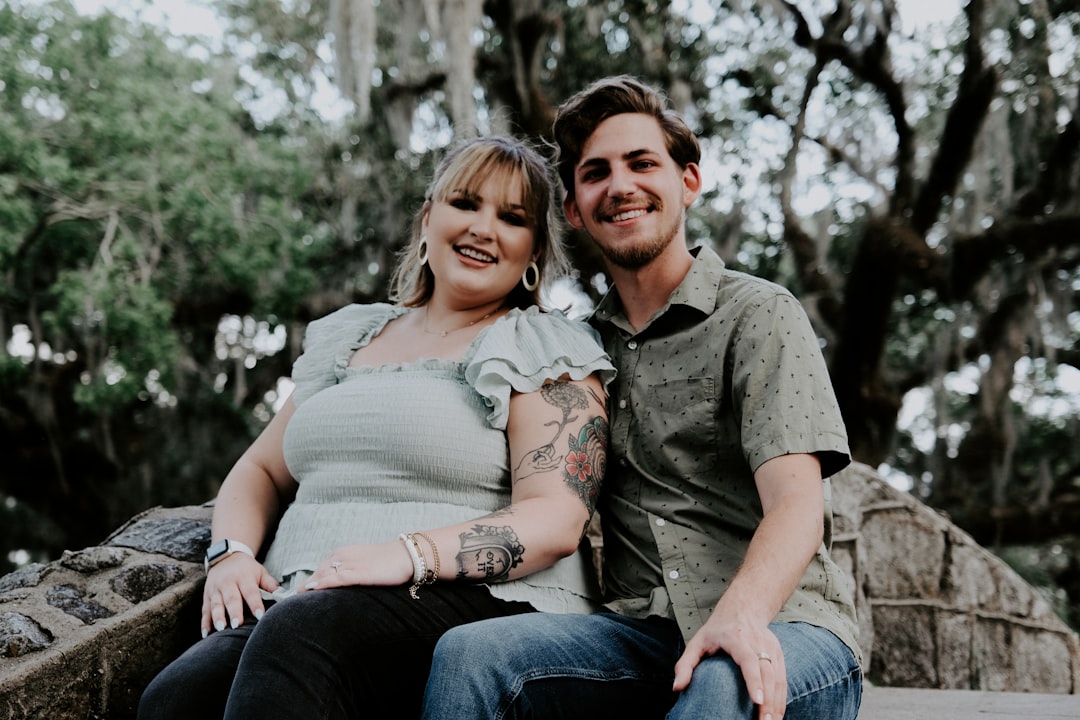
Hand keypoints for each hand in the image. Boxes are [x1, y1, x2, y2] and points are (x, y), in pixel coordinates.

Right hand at [201, 554, 278, 637]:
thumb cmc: (247, 568)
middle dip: (234, 612)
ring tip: (221, 629)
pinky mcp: (206, 596)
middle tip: (237, 625)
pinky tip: (206, 634)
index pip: (250, 591)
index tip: (260, 616)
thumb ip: (270, 584)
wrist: (226, 556)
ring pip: (215, 604)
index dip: (255, 604)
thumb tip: (283, 596)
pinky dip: (204, 623)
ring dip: (218, 617)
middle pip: (231, 598)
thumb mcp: (260, 571)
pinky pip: (205, 610)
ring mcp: (215, 589)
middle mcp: (227, 582)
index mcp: (243, 577)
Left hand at [298, 541, 413, 591]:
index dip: (311, 580)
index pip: (322, 568)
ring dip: (309, 586)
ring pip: (323, 574)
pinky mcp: (358, 573)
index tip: (300, 593)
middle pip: (319, 571)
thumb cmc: (391, 562)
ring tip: (295, 599)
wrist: (408, 556)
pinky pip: (335, 578)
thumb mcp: (367, 564)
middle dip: (306, 585)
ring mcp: (351, 563)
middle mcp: (344, 556)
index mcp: (345, 552)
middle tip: (292, 600)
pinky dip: (322, 584)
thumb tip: (343, 584)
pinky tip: (311, 590)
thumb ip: (353, 571)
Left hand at [672, 617, 786, 719]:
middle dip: (768, 700)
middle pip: (767, 672)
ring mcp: (771, 647)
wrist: (743, 609)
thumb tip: (677, 688)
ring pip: (778, 678)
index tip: (757, 700)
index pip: (748, 659)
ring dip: (777, 703)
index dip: (753, 680)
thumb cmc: (717, 630)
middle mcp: (757, 642)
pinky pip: (783, 679)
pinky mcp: (779, 654)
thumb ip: (685, 665)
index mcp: (736, 638)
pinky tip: (776, 715)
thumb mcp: (696, 642)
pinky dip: (781, 699)